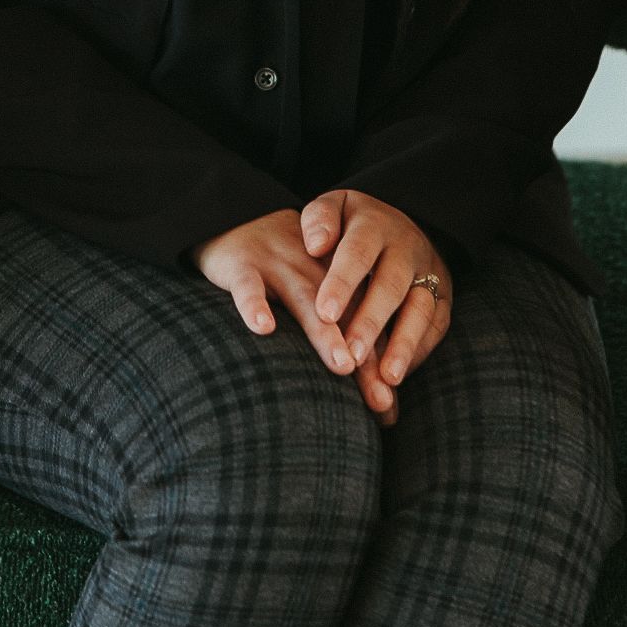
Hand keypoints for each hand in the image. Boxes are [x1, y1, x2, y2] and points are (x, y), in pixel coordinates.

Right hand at [186, 208, 397, 409]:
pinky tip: (263, 327)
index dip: (378, 365)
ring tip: (343, 364)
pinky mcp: (243, 264)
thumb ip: (343, 342)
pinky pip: (249, 286)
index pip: (363, 325)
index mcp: (336, 281)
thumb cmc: (282, 271)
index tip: (390, 408)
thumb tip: (384, 408)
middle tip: (381, 397)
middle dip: (364, 356)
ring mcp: (279, 266)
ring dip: (325, 332)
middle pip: (345, 316)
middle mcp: (314, 273)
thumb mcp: (314, 297)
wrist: (236, 218)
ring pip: (306, 300)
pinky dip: (255, 304)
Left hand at [299, 189, 451, 405]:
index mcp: (373, 224)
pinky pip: (436, 326)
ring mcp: (429, 272)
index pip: (357, 252)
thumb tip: (315, 246)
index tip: (324, 314)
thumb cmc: (350, 225)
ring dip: (403, 344)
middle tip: (351, 355)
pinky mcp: (443, 296)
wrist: (397, 225)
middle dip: (371, 322)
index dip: (342, 283)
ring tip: (386, 378)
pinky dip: (419, 352)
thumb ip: (319, 220)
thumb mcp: (334, 207)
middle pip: (390, 285)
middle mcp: (406, 247)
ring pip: (420, 309)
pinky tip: (397, 376)